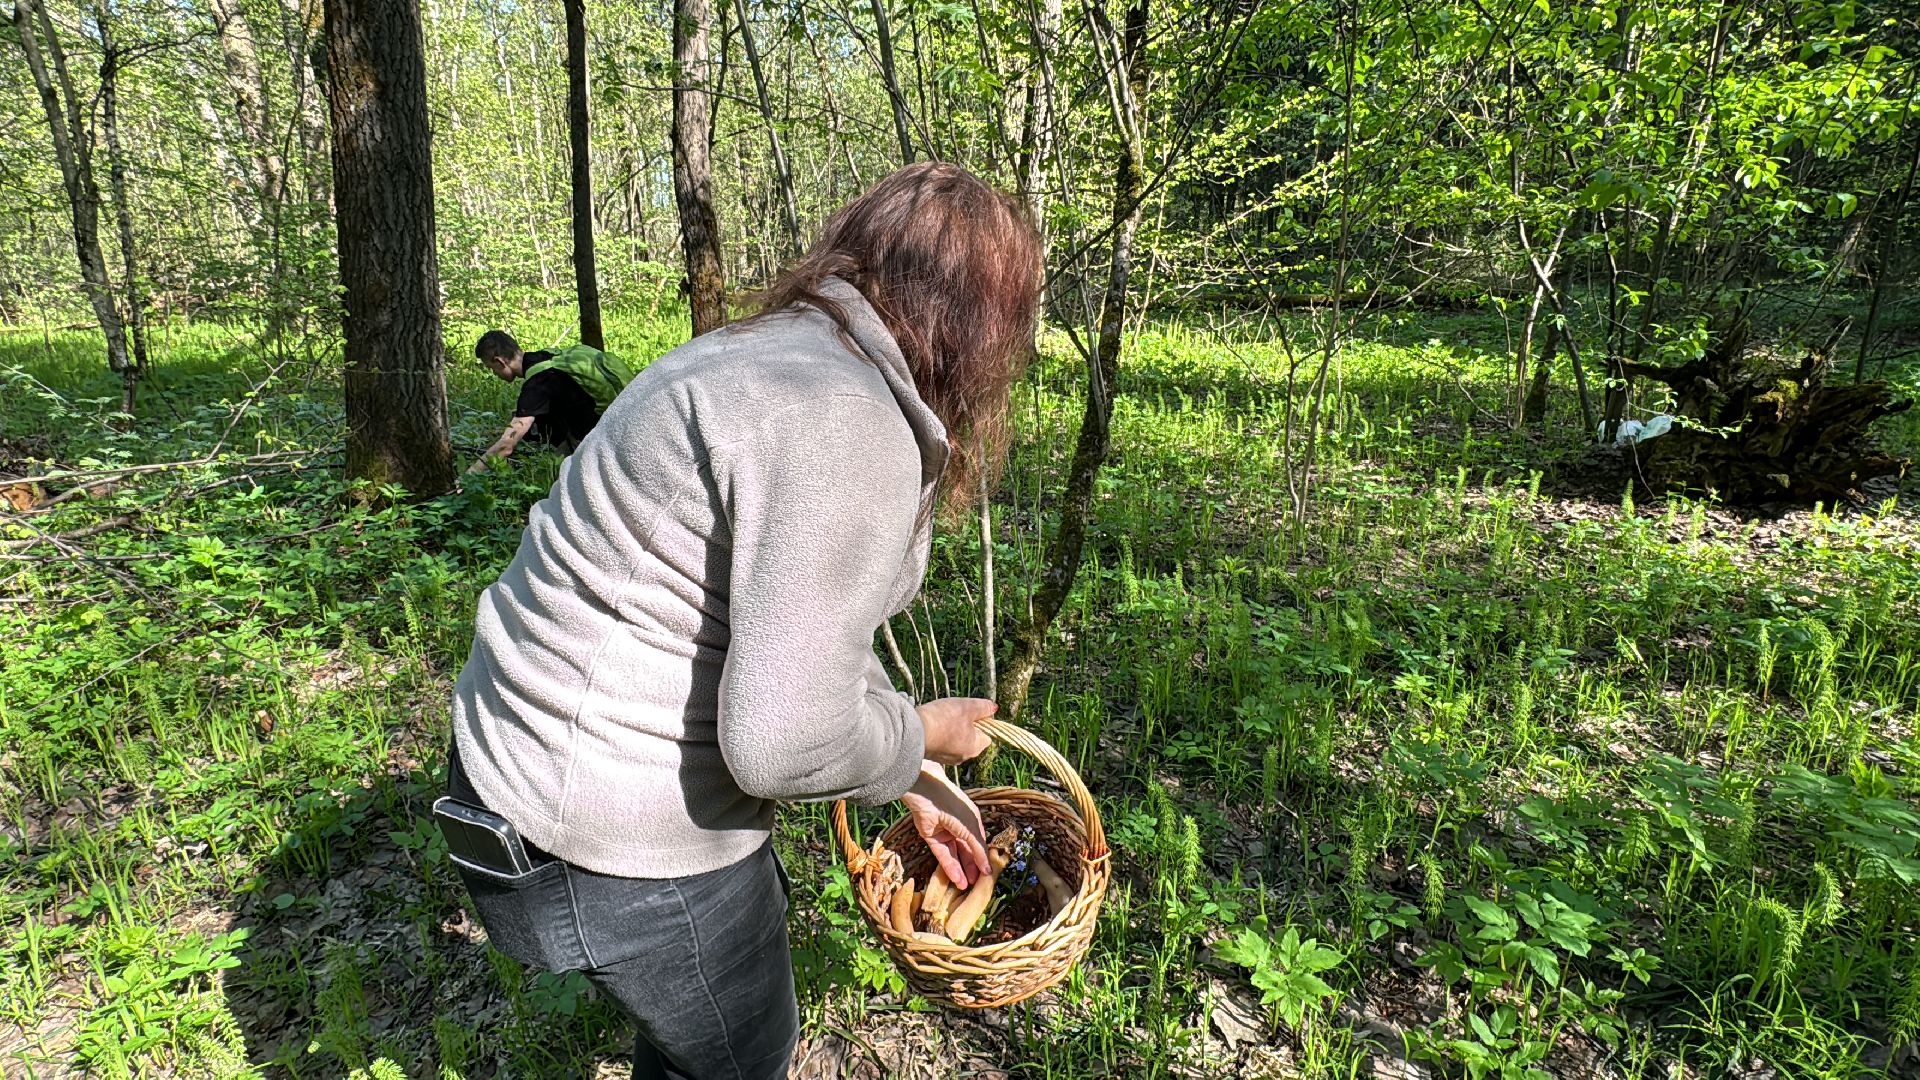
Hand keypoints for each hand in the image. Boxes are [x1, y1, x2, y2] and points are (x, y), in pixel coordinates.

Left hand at [902, 762, 989, 888]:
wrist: (928, 796)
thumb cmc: (955, 808)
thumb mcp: (971, 829)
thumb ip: (978, 849)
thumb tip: (988, 869)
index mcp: (972, 821)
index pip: (979, 844)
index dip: (983, 860)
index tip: (987, 876)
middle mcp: (960, 827)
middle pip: (967, 852)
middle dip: (971, 868)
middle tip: (975, 884)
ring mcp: (946, 833)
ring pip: (955, 856)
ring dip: (960, 871)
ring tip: (964, 886)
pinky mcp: (932, 838)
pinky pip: (942, 855)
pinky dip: (949, 867)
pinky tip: (956, 878)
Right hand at [916, 697, 993, 765]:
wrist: (912, 731)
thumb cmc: (942, 720)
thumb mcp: (967, 707)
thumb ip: (983, 707)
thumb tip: (994, 708)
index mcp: (975, 747)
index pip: (987, 734)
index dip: (982, 721)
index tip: (971, 711)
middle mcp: (964, 757)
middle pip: (972, 738)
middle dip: (965, 724)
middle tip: (955, 712)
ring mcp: (947, 759)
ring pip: (956, 740)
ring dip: (952, 729)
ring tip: (942, 717)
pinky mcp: (933, 756)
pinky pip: (943, 743)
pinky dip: (940, 734)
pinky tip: (933, 725)